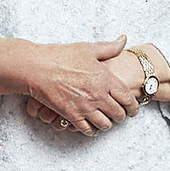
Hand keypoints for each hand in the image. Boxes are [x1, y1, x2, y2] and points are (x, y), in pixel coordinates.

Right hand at [20, 35, 138, 133]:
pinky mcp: (71, 115)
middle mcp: (97, 94)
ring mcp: (84, 106)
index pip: (127, 98)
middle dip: (122, 116)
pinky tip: (92, 126)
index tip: (133, 109)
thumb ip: (108, 47)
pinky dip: (92, 130)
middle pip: (118, 114)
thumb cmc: (60, 56)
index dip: (133, 106)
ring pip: (105, 124)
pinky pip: (87, 130)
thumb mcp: (87, 48)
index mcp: (104, 78)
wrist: (36, 68)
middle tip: (121, 115)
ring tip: (107, 121)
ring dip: (108, 124)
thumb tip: (123, 39)